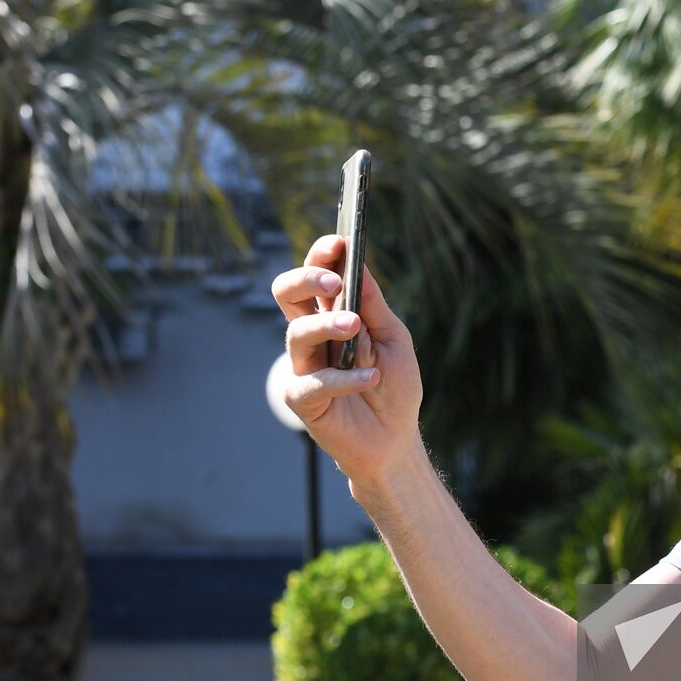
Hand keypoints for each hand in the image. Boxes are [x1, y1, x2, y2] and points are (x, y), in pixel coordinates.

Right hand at [271, 235, 425, 494]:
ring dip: (328, 324)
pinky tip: (370, 377)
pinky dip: (345, 377)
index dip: (321, 255)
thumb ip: (374, 305)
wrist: (395, 440)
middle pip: (286, 292)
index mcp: (331, 314)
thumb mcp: (394, 338)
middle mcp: (311, 335)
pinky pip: (313, 381)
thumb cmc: (395, 386)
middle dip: (306, 277)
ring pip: (297, 332)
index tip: (339, 241)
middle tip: (335, 280)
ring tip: (356, 327)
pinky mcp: (302, 398)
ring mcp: (303, 365)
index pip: (316, 276)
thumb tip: (359, 263)